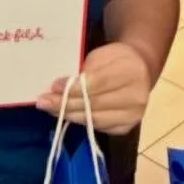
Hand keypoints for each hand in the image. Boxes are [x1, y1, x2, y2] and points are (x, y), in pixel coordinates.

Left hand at [37, 42, 152, 135]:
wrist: (140, 71)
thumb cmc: (116, 60)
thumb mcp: (101, 56)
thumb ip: (84, 72)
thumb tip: (58, 88)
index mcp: (130, 71)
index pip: (97, 84)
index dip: (72, 88)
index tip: (53, 87)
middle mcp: (136, 96)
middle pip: (94, 104)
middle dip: (65, 104)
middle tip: (43, 102)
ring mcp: (133, 115)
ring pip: (94, 119)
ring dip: (69, 115)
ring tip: (51, 109)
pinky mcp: (127, 127)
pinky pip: (99, 127)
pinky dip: (81, 121)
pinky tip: (68, 115)